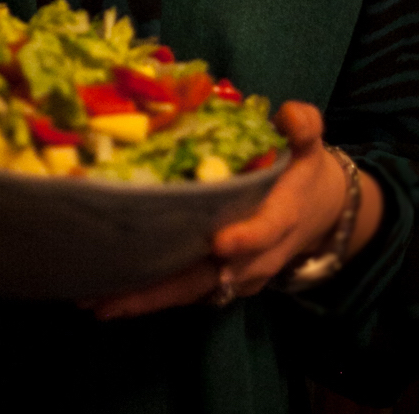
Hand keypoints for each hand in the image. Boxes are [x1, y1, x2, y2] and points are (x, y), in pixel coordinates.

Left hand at [85, 101, 382, 319]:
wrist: (318, 211)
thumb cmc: (301, 169)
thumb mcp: (308, 141)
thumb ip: (302, 125)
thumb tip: (288, 116)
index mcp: (282, 217)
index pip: (265, 230)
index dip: (246, 238)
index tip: (219, 243)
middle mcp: (257, 255)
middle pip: (213, 277)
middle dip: (167, 287)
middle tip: (118, 295)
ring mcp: (236, 274)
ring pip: (190, 290)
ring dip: (147, 298)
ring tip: (99, 302)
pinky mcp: (218, 279)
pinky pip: (184, 290)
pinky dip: (149, 296)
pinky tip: (107, 299)